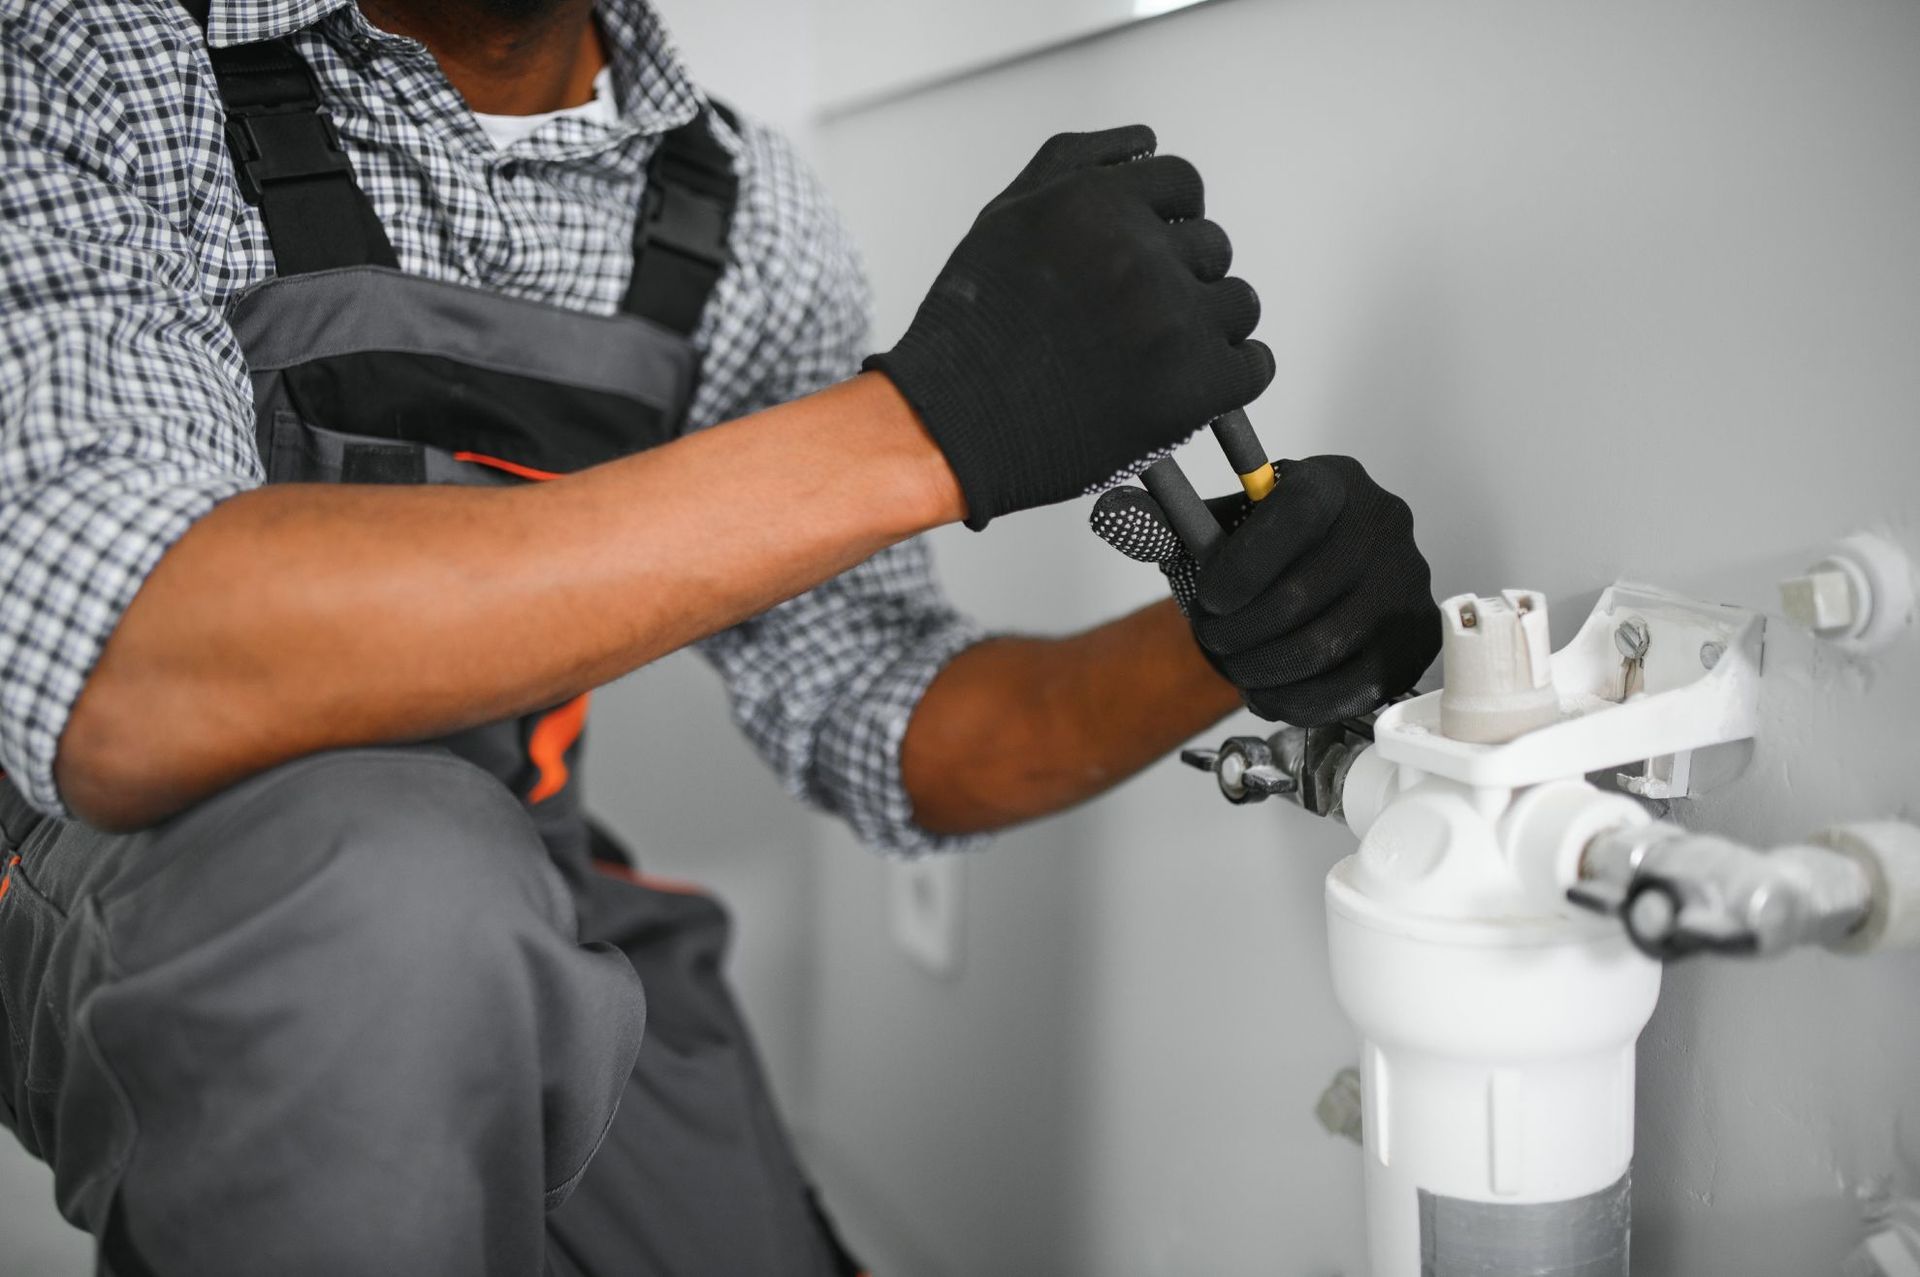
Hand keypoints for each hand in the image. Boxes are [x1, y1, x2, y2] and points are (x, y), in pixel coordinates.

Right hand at [864, 125, 1273, 527]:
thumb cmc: (972, 331)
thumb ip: (1076, 162)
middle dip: (1182, 279)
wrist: (956, 427)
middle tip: (1136, 321)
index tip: (1152, 255)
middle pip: (1213, 248)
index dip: (1170, 223)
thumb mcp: (1006, 216)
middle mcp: (1140, 253)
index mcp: (1097, 203)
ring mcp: (1174, 321)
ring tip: (1153, 357)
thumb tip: (1146, 141)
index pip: (1184, 186)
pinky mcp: (1196, 385)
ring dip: (1207, 328)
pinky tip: (1181, 386)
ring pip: (1238, 305)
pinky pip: (1253, 365)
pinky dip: (1227, 378)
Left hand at [1091, 455, 1440, 724]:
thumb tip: (1117, 513)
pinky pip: (1355, 685)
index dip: (1243, 566)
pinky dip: (1299, 700)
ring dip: (1264, 667)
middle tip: (1213, 641)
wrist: (1318, 582)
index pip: (1293, 514)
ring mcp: (1406, 581)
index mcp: (1334, 481)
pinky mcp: (1413, 637)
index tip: (1210, 599)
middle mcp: (1382, 522)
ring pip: (1325, 645)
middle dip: (1241, 631)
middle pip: (1304, 593)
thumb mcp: (1223, 527)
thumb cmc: (1268, 552)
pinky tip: (1269, 691)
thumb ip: (1172, 522)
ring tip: (1237, 667)